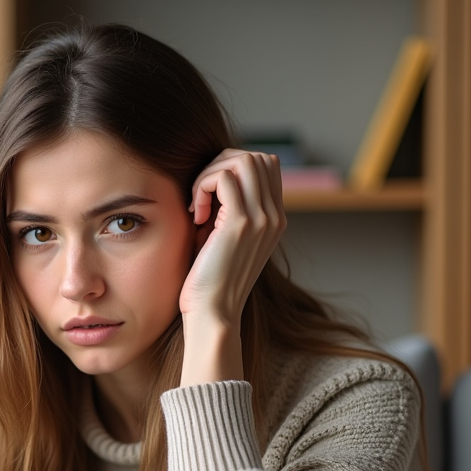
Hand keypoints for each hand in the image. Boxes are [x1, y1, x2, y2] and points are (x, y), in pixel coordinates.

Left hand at [181, 150, 286, 327]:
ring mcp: (262, 218)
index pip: (266, 165)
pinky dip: (202, 187)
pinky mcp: (241, 223)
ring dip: (210, 175)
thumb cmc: (208, 278)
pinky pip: (222, 177)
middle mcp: (274, 216)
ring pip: (241, 161)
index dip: (232, 167)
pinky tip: (195, 215)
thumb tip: (214, 175)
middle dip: (219, 166)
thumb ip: (226, 207)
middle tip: (200, 196)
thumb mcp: (222, 236)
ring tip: (197, 206)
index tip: (210, 195)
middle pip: (255, 157)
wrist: (213, 313)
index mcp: (274, 219)